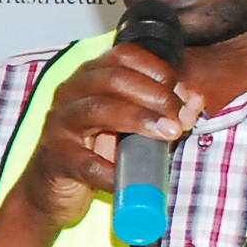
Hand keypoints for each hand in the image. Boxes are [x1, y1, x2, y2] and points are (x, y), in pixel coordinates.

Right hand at [0, 46, 205, 246]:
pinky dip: (114, 170)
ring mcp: (60, 124)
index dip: (158, 70)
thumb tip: (194, 100)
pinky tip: (131, 178)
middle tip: (179, 120)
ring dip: (140, 120)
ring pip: (99, 109)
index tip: (180, 94)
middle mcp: (70, 93)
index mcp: (90, 77)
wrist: (52, 190)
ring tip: (169, 134)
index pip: (124, 55)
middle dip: (155, 96)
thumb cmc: (93, 151)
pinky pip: (88, 162)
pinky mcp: (56, 158)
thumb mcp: (133, 127)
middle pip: (114, 78)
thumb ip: (164, 111)